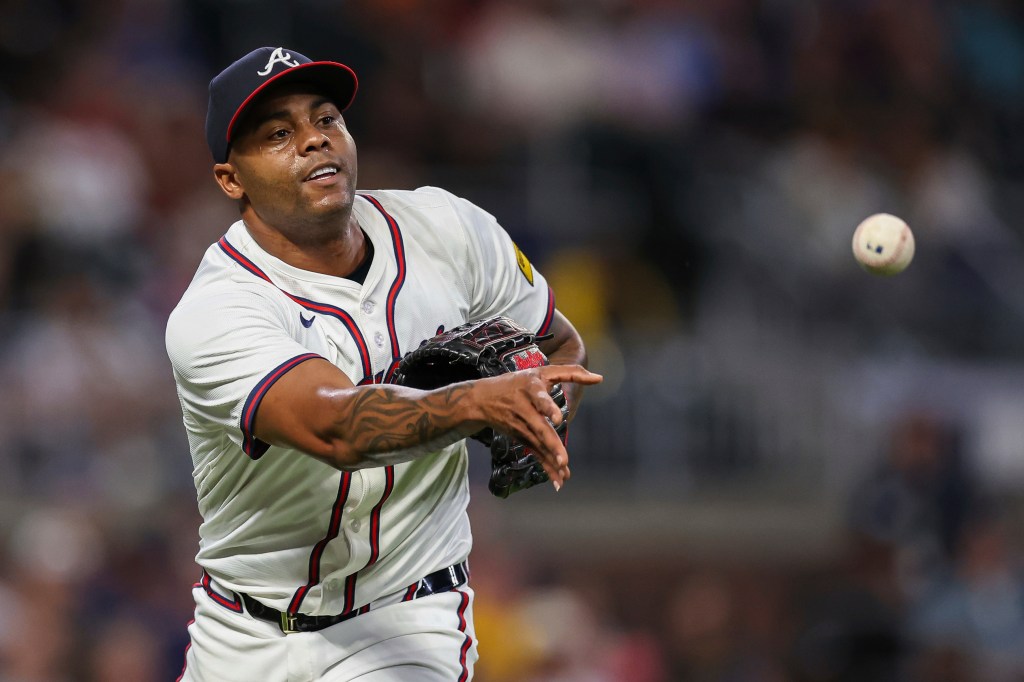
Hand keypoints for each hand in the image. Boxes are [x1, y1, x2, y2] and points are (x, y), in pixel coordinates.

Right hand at [467, 364, 602, 489]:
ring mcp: (520, 426)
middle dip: (551, 444)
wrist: (481, 399)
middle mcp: (524, 409)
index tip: (558, 419)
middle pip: (539, 428)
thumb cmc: (518, 382)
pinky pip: (536, 454)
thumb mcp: (542, 372)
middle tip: (563, 459)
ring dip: (551, 460)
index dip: (548, 408)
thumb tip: (599, 378)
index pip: (540, 399)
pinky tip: (558, 480)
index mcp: (530, 388)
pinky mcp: (521, 438)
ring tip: (564, 472)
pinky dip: (547, 467)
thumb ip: (571, 373)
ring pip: (538, 445)